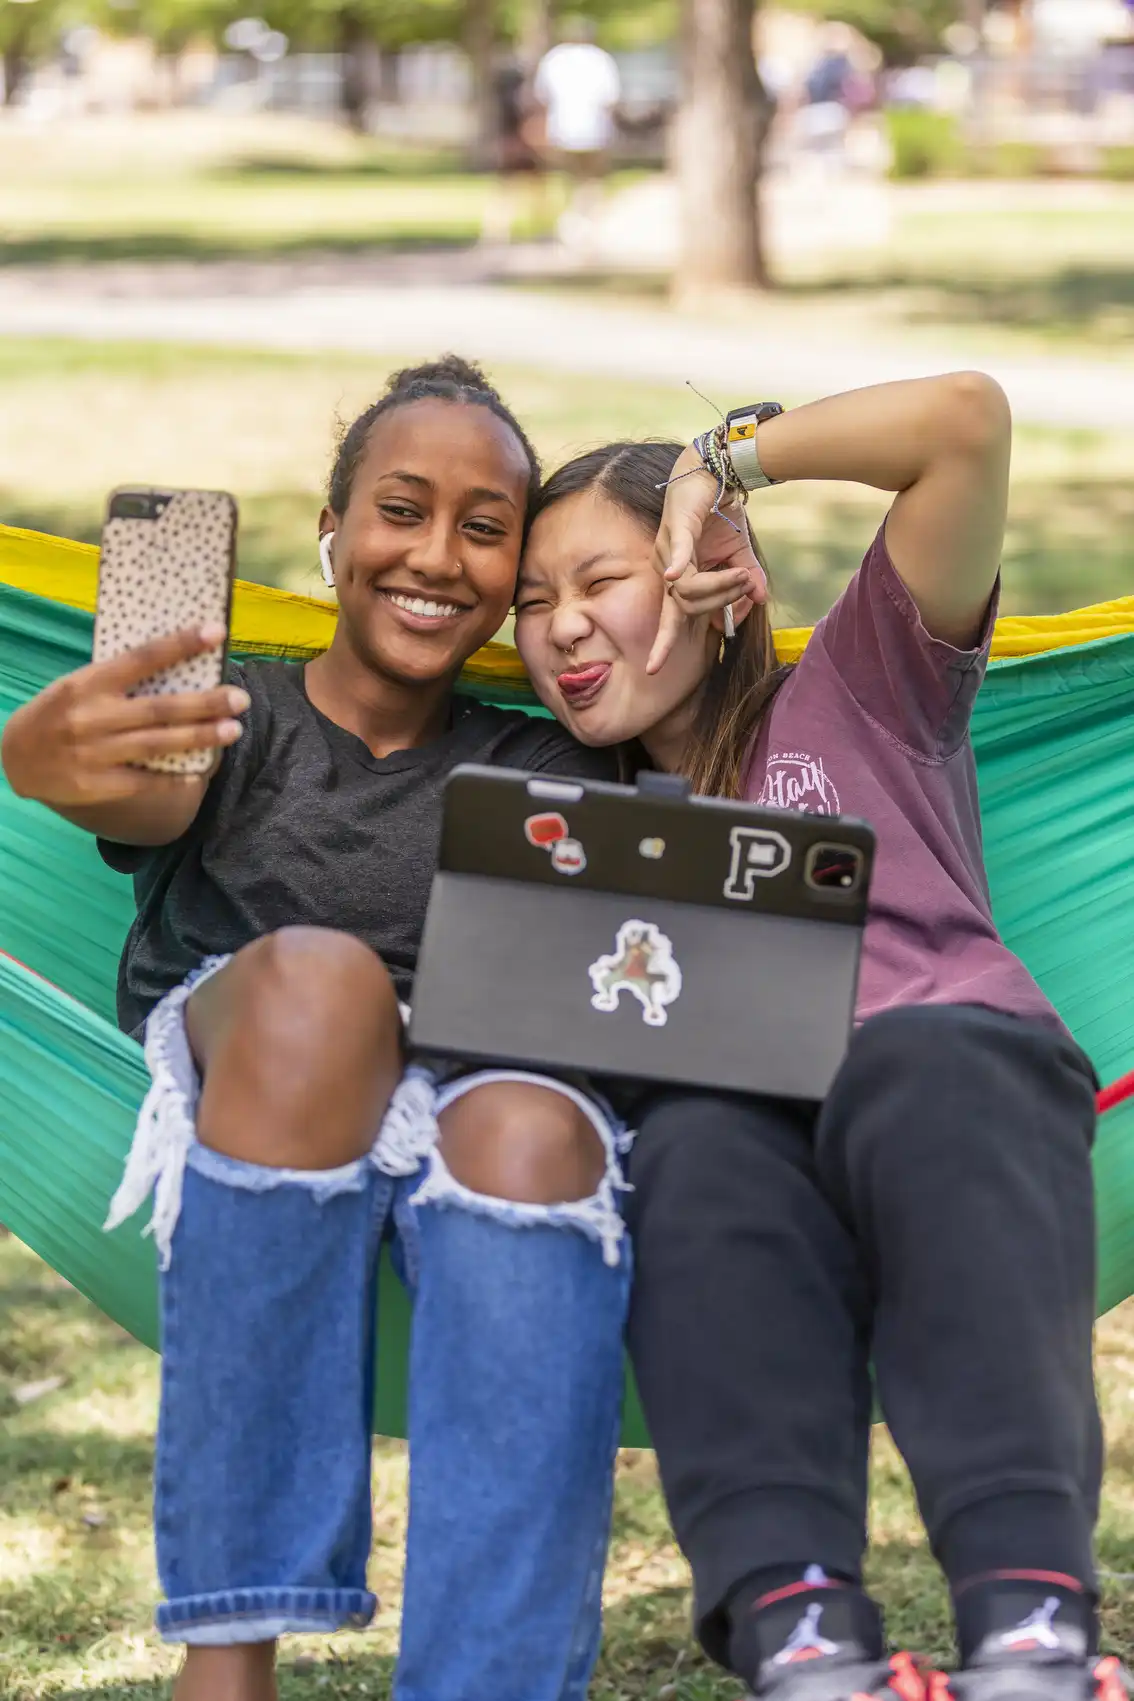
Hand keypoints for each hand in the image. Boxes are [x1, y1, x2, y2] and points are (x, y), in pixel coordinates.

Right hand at [1, 625, 247, 808]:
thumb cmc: (59, 713)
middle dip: (204, 704)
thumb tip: (176, 663)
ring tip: (233, 730)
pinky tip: (200, 772)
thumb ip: (118, 680)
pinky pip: (145, 780)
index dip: (180, 645)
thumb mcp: (78, 686)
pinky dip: (174, 777)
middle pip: (159, 709)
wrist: (16, 758)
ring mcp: (96, 753)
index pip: (142, 658)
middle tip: (239, 698)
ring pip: (158, 744)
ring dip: (200, 737)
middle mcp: (93, 717)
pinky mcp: (99, 784)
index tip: (215, 632)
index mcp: (88, 683)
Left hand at [647, 444, 767, 674]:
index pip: (670, 616)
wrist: (718, 472)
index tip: (654, 670)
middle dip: (695, 620)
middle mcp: (668, 566)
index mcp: (678, 576)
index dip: (663, 643)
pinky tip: (675, 575)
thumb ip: (747, 579)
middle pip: (684, 607)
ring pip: (691, 586)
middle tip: (704, 623)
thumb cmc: (721, 513)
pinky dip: (679, 563)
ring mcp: (670, 548)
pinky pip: (679, 550)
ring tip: (745, 576)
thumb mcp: (739, 553)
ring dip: (722, 587)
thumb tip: (759, 600)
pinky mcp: (679, 526)